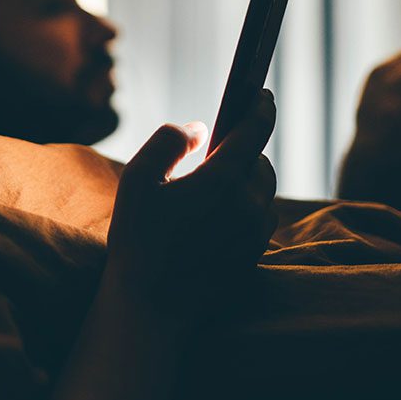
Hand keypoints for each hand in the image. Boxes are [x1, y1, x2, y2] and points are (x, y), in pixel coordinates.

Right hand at [107, 90, 276, 314]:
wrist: (151, 306)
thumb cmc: (138, 240)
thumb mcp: (137, 179)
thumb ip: (168, 141)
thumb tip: (198, 130)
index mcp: (222, 179)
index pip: (254, 129)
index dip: (259, 106)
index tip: (260, 93)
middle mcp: (249, 204)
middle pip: (261, 161)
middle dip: (245, 149)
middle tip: (219, 149)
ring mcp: (256, 232)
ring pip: (263, 191)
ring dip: (245, 180)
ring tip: (213, 184)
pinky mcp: (255, 255)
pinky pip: (260, 218)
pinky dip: (246, 207)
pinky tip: (216, 216)